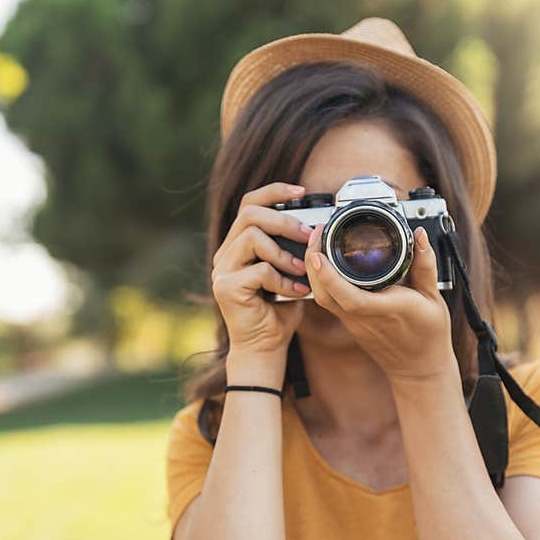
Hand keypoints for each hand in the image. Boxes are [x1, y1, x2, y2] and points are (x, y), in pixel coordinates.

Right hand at [212, 182, 312, 369]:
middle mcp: (225, 254)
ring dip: (284, 252)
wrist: (265, 348)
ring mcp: (222, 271)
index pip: (249, 204)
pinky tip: (295, 293)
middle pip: (249, 214)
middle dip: (284, 220)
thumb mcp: (291, 273)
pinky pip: (260, 270)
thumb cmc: (279, 312)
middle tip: (308, 235)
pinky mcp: (227, 288)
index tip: (302, 191)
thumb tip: (317, 226)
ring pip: (252, 237)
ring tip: (301, 270)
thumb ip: (294, 250)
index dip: (274, 192)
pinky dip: (284, 281)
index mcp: (238, 246)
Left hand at [304, 223, 457, 382]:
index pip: (352, 297)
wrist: (419, 369)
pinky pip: (328, 301)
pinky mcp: (349, 323)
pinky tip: (323, 262)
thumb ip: (425, 266)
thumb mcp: (434, 298)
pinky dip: (320, 280)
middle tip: (316, 233)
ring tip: (317, 242)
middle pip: (326, 295)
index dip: (330, 277)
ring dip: (313, 270)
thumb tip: (420, 236)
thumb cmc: (429, 334)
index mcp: (388, 310)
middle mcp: (365, 318)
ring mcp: (353, 323)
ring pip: (322, 298)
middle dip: (313, 263)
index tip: (319, 254)